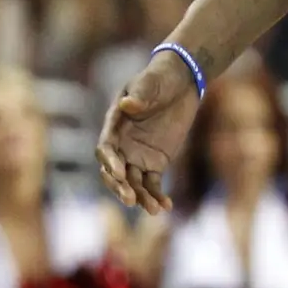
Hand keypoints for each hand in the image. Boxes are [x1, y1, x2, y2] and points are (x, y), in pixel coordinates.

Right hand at [97, 51, 199, 214]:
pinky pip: (153, 184)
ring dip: (141, 197)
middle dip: (120, 187)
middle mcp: (122, 144)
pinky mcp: (155, 164)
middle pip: (114, 172)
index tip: (121, 173)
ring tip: (154, 209)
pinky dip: (158, 196)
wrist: (182, 82)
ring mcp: (137, 156)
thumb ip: (140, 94)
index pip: (106, 148)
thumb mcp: (151, 82)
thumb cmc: (161, 78)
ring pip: (133, 183)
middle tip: (131, 199)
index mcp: (115, 125)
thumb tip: (127, 104)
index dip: (110, 162)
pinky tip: (166, 207)